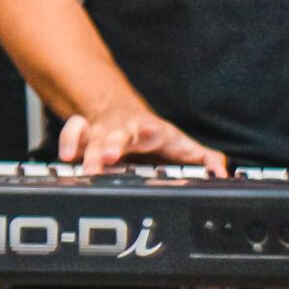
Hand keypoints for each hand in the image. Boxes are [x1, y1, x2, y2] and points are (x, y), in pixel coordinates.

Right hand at [58, 104, 227, 174]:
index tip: (145, 134)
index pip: (150, 130)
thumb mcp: (182, 147)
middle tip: (105, 160)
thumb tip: (222, 174)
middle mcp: (124, 130)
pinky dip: (68, 141)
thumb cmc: (156, 137)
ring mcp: (103, 132)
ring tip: (83, 169)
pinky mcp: (86, 136)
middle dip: (109, 145)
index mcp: (151, 132)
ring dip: (85, 149)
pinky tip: (66, 157)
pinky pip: (73, 132)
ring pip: (92, 135)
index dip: (146, 133)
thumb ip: (204, 160)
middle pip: (116, 134)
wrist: (124, 114)